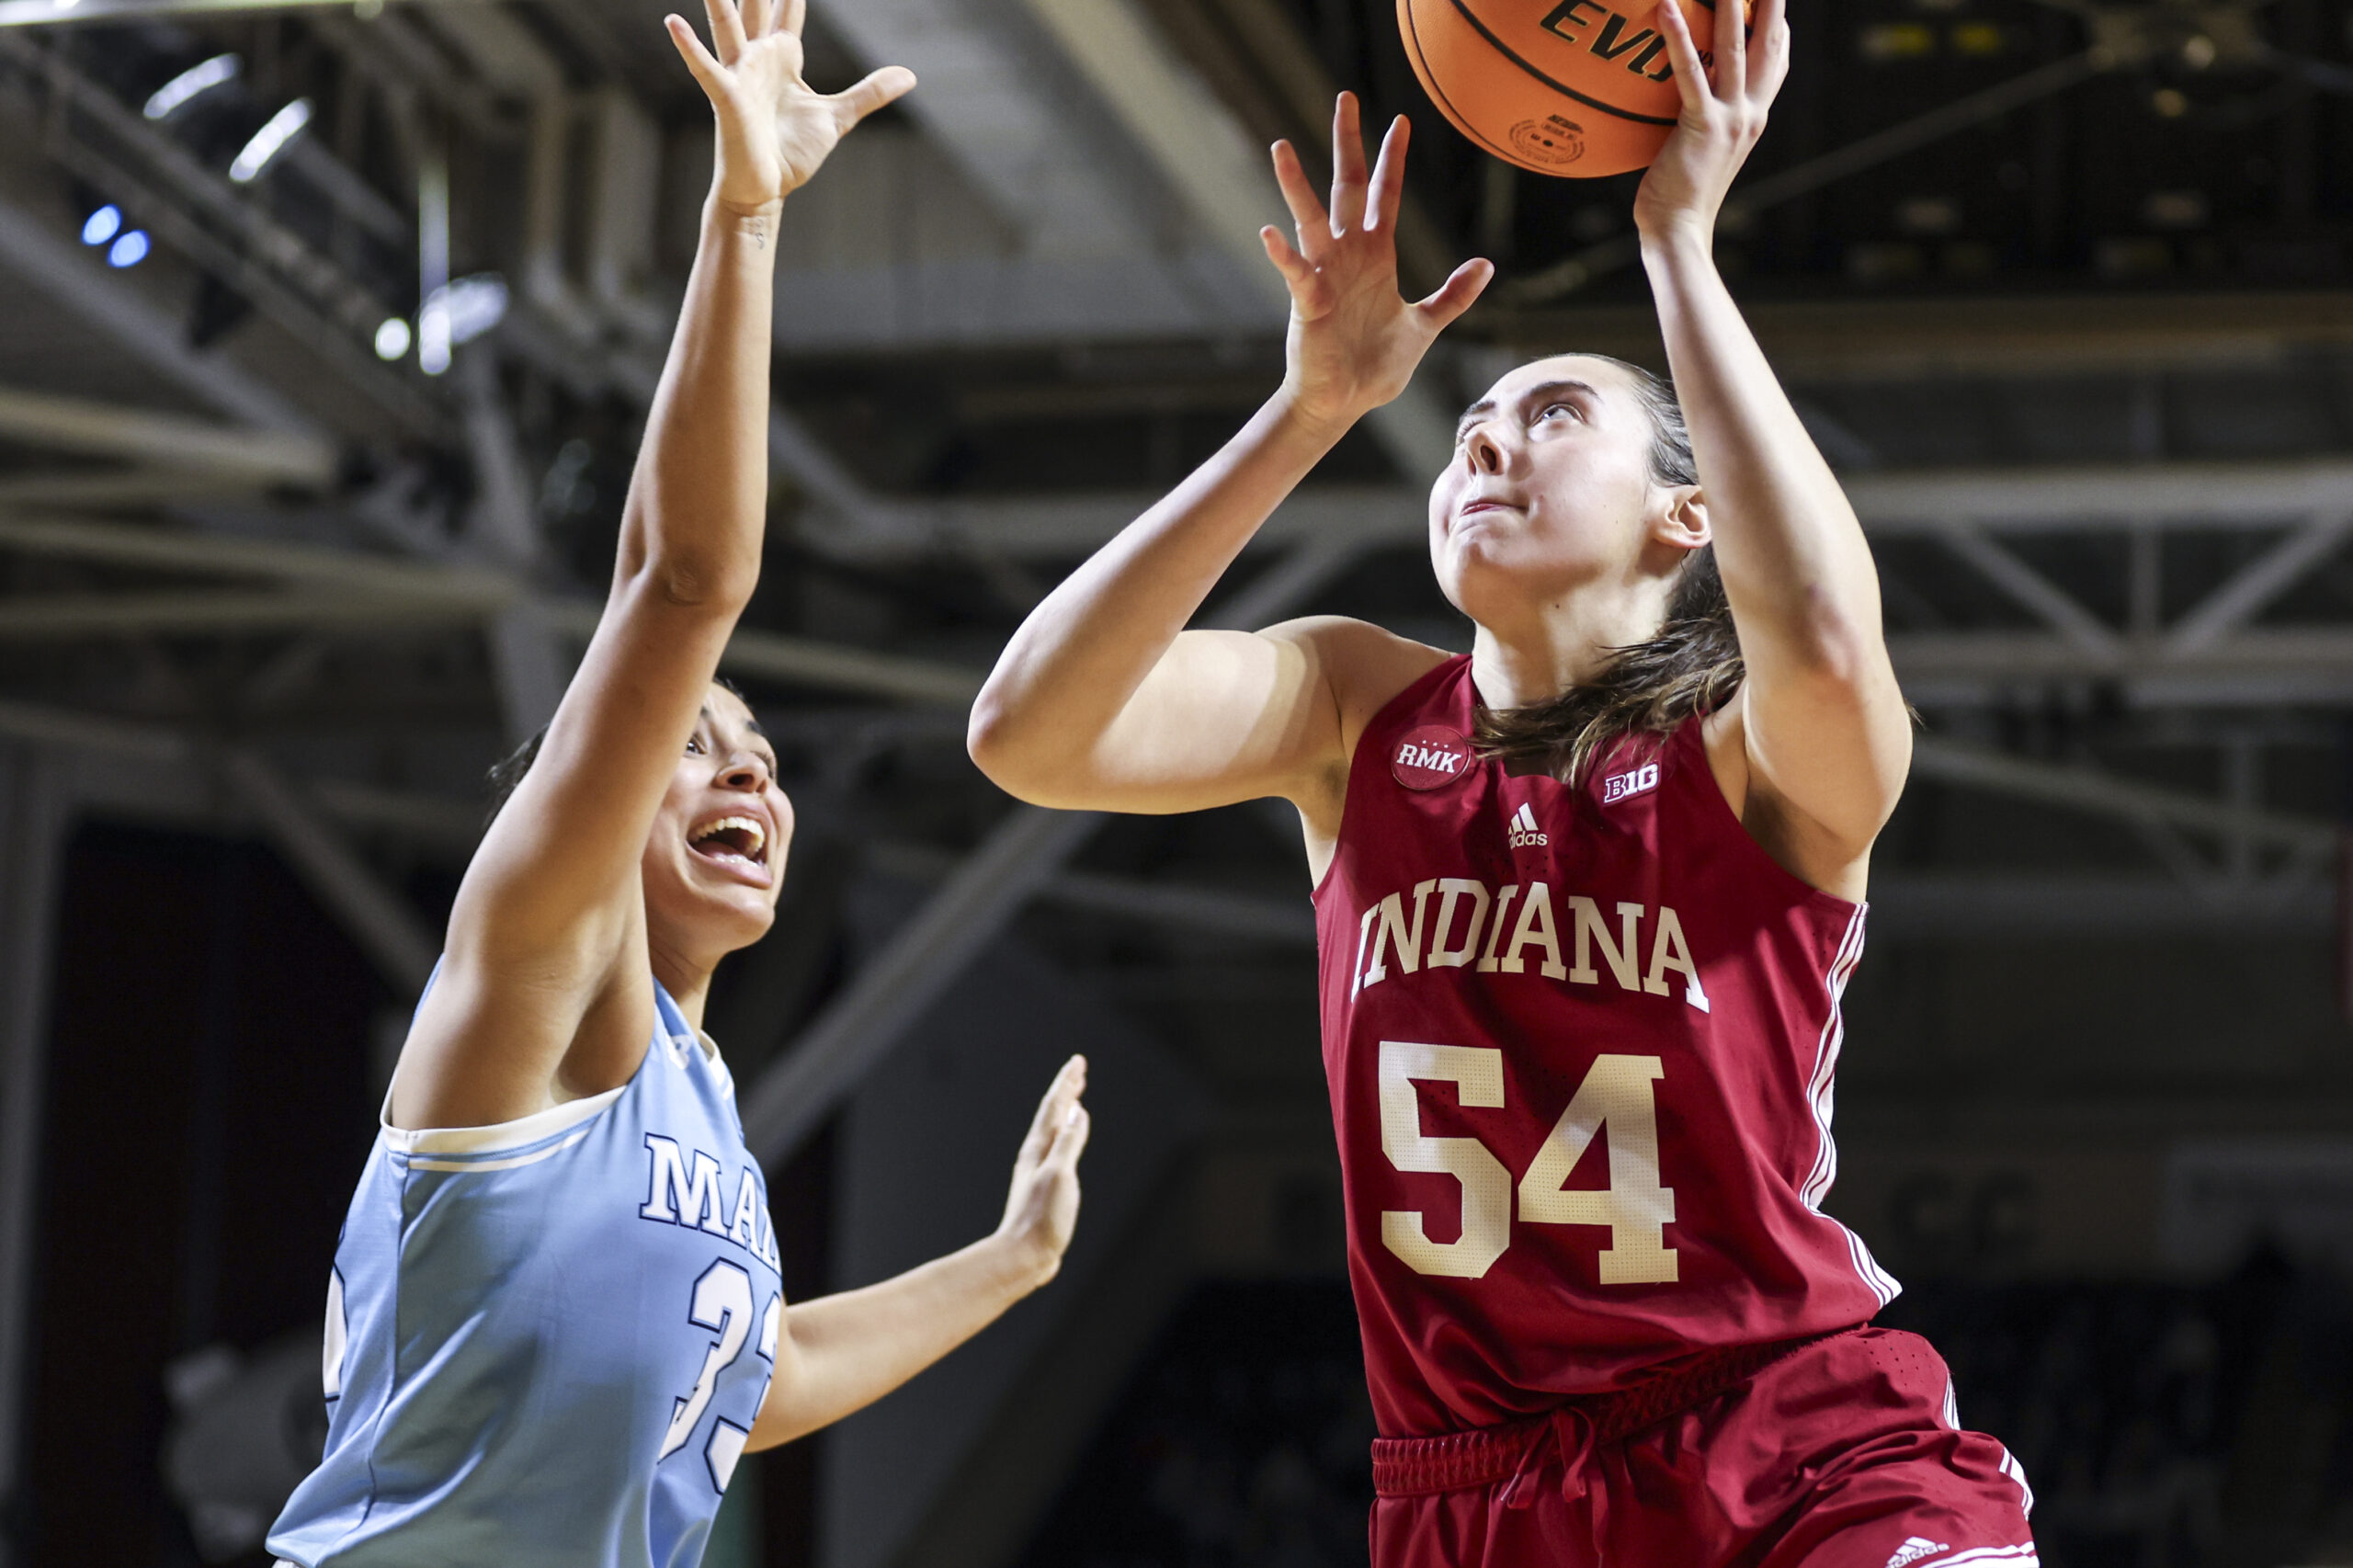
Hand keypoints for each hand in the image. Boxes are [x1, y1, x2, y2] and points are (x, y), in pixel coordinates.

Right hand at [666, 0, 914, 213]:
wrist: (767, 191)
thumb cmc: (792, 154)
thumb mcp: (838, 117)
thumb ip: (870, 93)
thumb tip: (909, 76)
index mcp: (784, 57)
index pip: (789, 8)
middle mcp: (758, 58)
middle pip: (756, 4)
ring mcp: (740, 76)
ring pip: (727, 25)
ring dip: (718, 0)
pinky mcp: (727, 99)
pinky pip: (707, 69)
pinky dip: (690, 48)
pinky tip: (673, 22)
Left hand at [994, 1055, 1089, 1286]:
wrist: (1023, 1256)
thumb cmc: (1041, 1218)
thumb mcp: (1060, 1176)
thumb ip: (1069, 1142)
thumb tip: (1078, 1111)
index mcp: (1039, 1149)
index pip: (1055, 1107)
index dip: (1067, 1082)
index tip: (1078, 1061)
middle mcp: (1037, 1155)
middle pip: (1052, 1114)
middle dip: (1066, 1090)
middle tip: (1078, 1069)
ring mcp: (1040, 1170)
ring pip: (1054, 1130)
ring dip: (1066, 1110)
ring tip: (1075, 1097)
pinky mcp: (1045, 1186)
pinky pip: (1058, 1148)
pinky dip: (1067, 1134)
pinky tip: (1070, 1139)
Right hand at [1261, 95, 1490, 433]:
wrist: (1346, 403)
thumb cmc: (1377, 366)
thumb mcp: (1425, 326)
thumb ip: (1453, 296)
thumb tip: (1487, 264)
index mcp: (1376, 256)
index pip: (1383, 195)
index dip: (1392, 159)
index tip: (1400, 121)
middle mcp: (1346, 256)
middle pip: (1345, 187)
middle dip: (1347, 144)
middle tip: (1344, 98)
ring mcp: (1323, 275)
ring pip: (1309, 219)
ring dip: (1295, 185)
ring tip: (1280, 147)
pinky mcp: (1307, 304)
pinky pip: (1294, 273)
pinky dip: (1283, 255)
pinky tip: (1270, 232)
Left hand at [1633, 0, 1786, 244]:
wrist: (1679, 232)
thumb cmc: (1678, 198)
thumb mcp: (1699, 154)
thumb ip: (1699, 124)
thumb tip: (1680, 108)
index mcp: (1753, 119)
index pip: (1774, 64)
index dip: (1779, 28)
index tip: (1776, 4)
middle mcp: (1751, 113)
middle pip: (1767, 43)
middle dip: (1770, 3)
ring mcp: (1731, 119)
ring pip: (1735, 48)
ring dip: (1731, 4)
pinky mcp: (1703, 126)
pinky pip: (1690, 73)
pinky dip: (1679, 38)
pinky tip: (1667, 9)